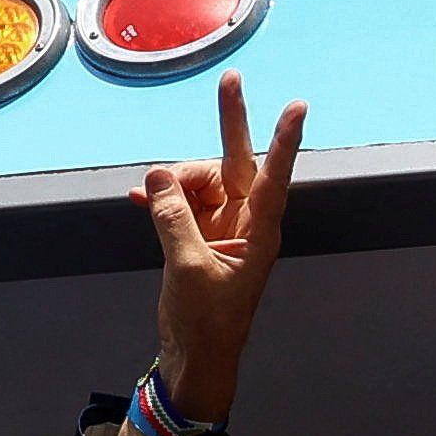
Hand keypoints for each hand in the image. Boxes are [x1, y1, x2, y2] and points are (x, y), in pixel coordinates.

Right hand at [133, 71, 302, 420]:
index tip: (297, 107)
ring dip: (173, 182)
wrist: (196, 358)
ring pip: (198, 180)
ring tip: (150, 202)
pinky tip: (138, 199)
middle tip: (229, 78)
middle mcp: (245, 223)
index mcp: (259, 232)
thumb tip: (158, 174)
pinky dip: (160, 198)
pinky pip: (179, 201)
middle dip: (229, 122)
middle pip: (234, 162)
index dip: (283, 140)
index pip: (273, 175)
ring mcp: (221, 227)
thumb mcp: (186, 267)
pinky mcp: (197, 236)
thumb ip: (173, 216)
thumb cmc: (206, 322)